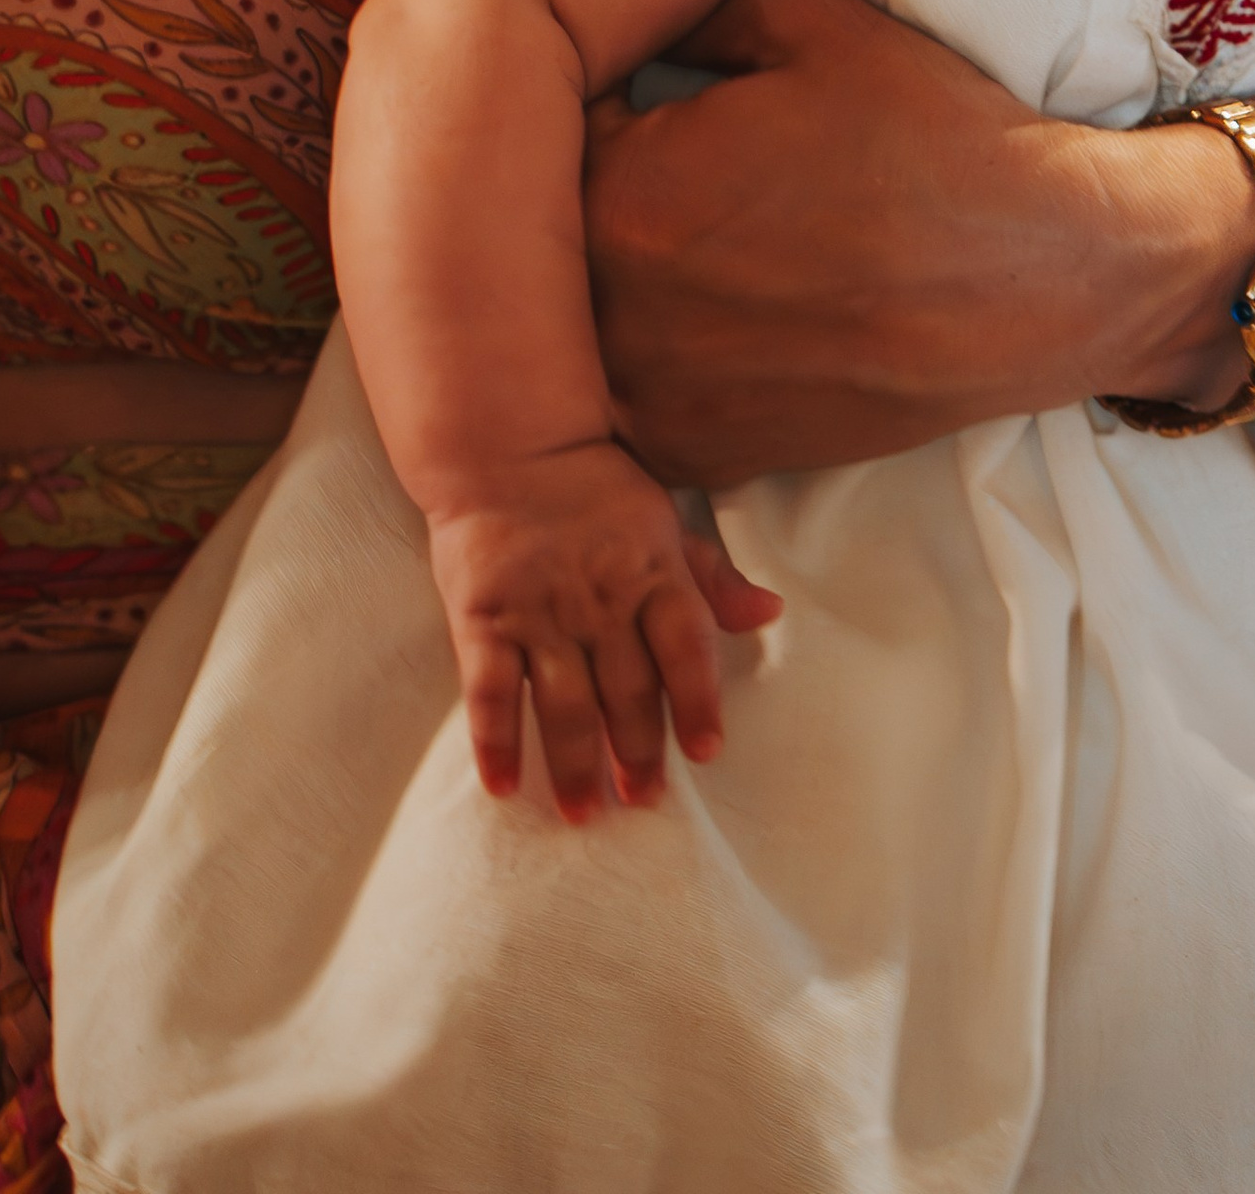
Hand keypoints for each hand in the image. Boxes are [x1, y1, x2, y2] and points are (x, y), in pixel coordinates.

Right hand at [426, 438, 779, 823]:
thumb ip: (712, 577)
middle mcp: (600, 599)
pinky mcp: (484, 617)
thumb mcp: (663, 522)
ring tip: (585, 812)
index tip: (706, 752)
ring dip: (576, 763)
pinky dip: (497, 742)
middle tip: (644, 801)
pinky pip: (490, 692)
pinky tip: (505, 784)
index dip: (699, 701)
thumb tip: (770, 614)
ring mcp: (540, 611)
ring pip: (564, 703)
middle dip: (638, 751)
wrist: (509, 443)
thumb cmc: (594, 490)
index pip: (686, 647)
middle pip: (627, 689)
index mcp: (651, 572)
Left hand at [582, 0, 1254, 480]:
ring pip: (561, 336)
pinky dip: (633, 358)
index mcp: (626, 195)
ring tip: (671, 233)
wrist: (1040, 277)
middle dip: (564, 199)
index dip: (564, 108)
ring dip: (587, 285)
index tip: (608, 88)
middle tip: (631, 158)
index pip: (526, 143)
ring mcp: (655, 400)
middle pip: (528, 251)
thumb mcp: (808, 23)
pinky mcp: (701, 458)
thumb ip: (694, 11)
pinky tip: (699, 304)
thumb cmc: (929, 139)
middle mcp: (616, 313)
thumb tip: (634, 6)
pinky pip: (617, 405)